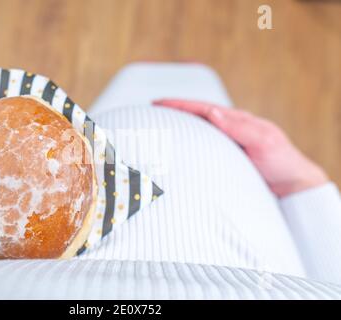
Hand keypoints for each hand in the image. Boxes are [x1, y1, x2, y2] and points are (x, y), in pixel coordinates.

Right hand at [152, 99, 328, 196]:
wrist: (294, 185)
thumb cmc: (282, 162)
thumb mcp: (264, 141)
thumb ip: (239, 127)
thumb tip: (212, 111)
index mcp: (237, 120)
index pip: (202, 108)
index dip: (179, 105)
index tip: (157, 103)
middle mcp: (230, 128)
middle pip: (196, 116)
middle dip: (174, 113)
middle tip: (151, 113)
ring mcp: (228, 142)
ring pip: (198, 131)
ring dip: (179, 127)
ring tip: (160, 128)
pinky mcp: (227, 156)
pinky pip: (203, 146)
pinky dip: (188, 143)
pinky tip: (179, 149)